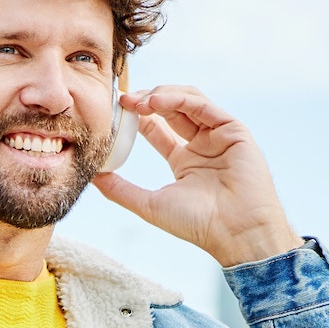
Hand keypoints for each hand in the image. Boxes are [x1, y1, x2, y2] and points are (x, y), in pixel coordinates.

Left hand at [93, 86, 302, 266]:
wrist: (235, 233)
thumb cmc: (198, 224)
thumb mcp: (149, 204)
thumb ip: (121, 190)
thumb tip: (93, 176)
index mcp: (185, 161)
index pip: (157, 128)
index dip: (136, 116)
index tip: (115, 111)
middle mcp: (203, 145)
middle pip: (171, 109)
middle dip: (145, 100)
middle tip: (122, 100)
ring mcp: (219, 136)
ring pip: (188, 101)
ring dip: (160, 95)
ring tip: (137, 100)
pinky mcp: (234, 130)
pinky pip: (204, 105)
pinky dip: (179, 98)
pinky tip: (156, 101)